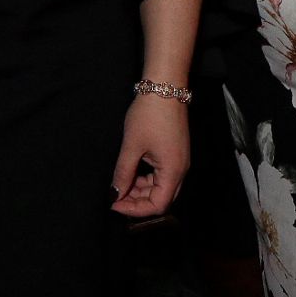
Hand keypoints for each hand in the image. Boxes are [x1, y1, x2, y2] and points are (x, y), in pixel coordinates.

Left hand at [111, 93, 189, 216]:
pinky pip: (162, 175)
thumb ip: (123, 173)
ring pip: (161, 187)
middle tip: (116, 197)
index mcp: (173, 171)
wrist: (165, 86)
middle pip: (162, 199)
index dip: (135, 209)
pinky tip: (132, 172)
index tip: (115, 204)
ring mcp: (179, 161)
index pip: (158, 205)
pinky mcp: (175, 153)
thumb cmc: (149, 114)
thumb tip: (114, 194)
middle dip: (138, 202)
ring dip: (141, 190)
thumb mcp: (131, 145)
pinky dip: (147, 178)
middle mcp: (180, 170)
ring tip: (121, 183)